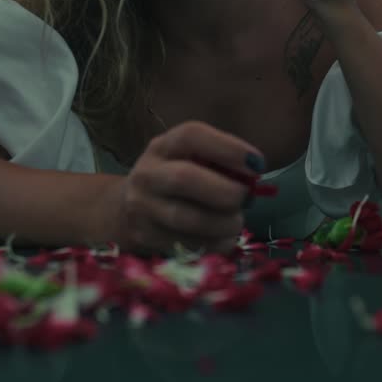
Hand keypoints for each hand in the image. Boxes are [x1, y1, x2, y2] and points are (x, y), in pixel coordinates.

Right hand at [99, 121, 262, 254]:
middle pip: (184, 178)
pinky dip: (216, 244)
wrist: (124, 211)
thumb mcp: (186, 159)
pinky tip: (225, 238)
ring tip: (236, 221)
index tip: (257, 164)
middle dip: (225, 191)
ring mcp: (142, 208)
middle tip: (245, 198)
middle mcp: (147, 174)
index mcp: (162, 147)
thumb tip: (253, 175)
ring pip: (187, 218)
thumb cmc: (172, 180)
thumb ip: (216, 162)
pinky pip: (188, 245)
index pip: (192, 136)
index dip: (228, 148)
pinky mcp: (145, 238)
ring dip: (223, 222)